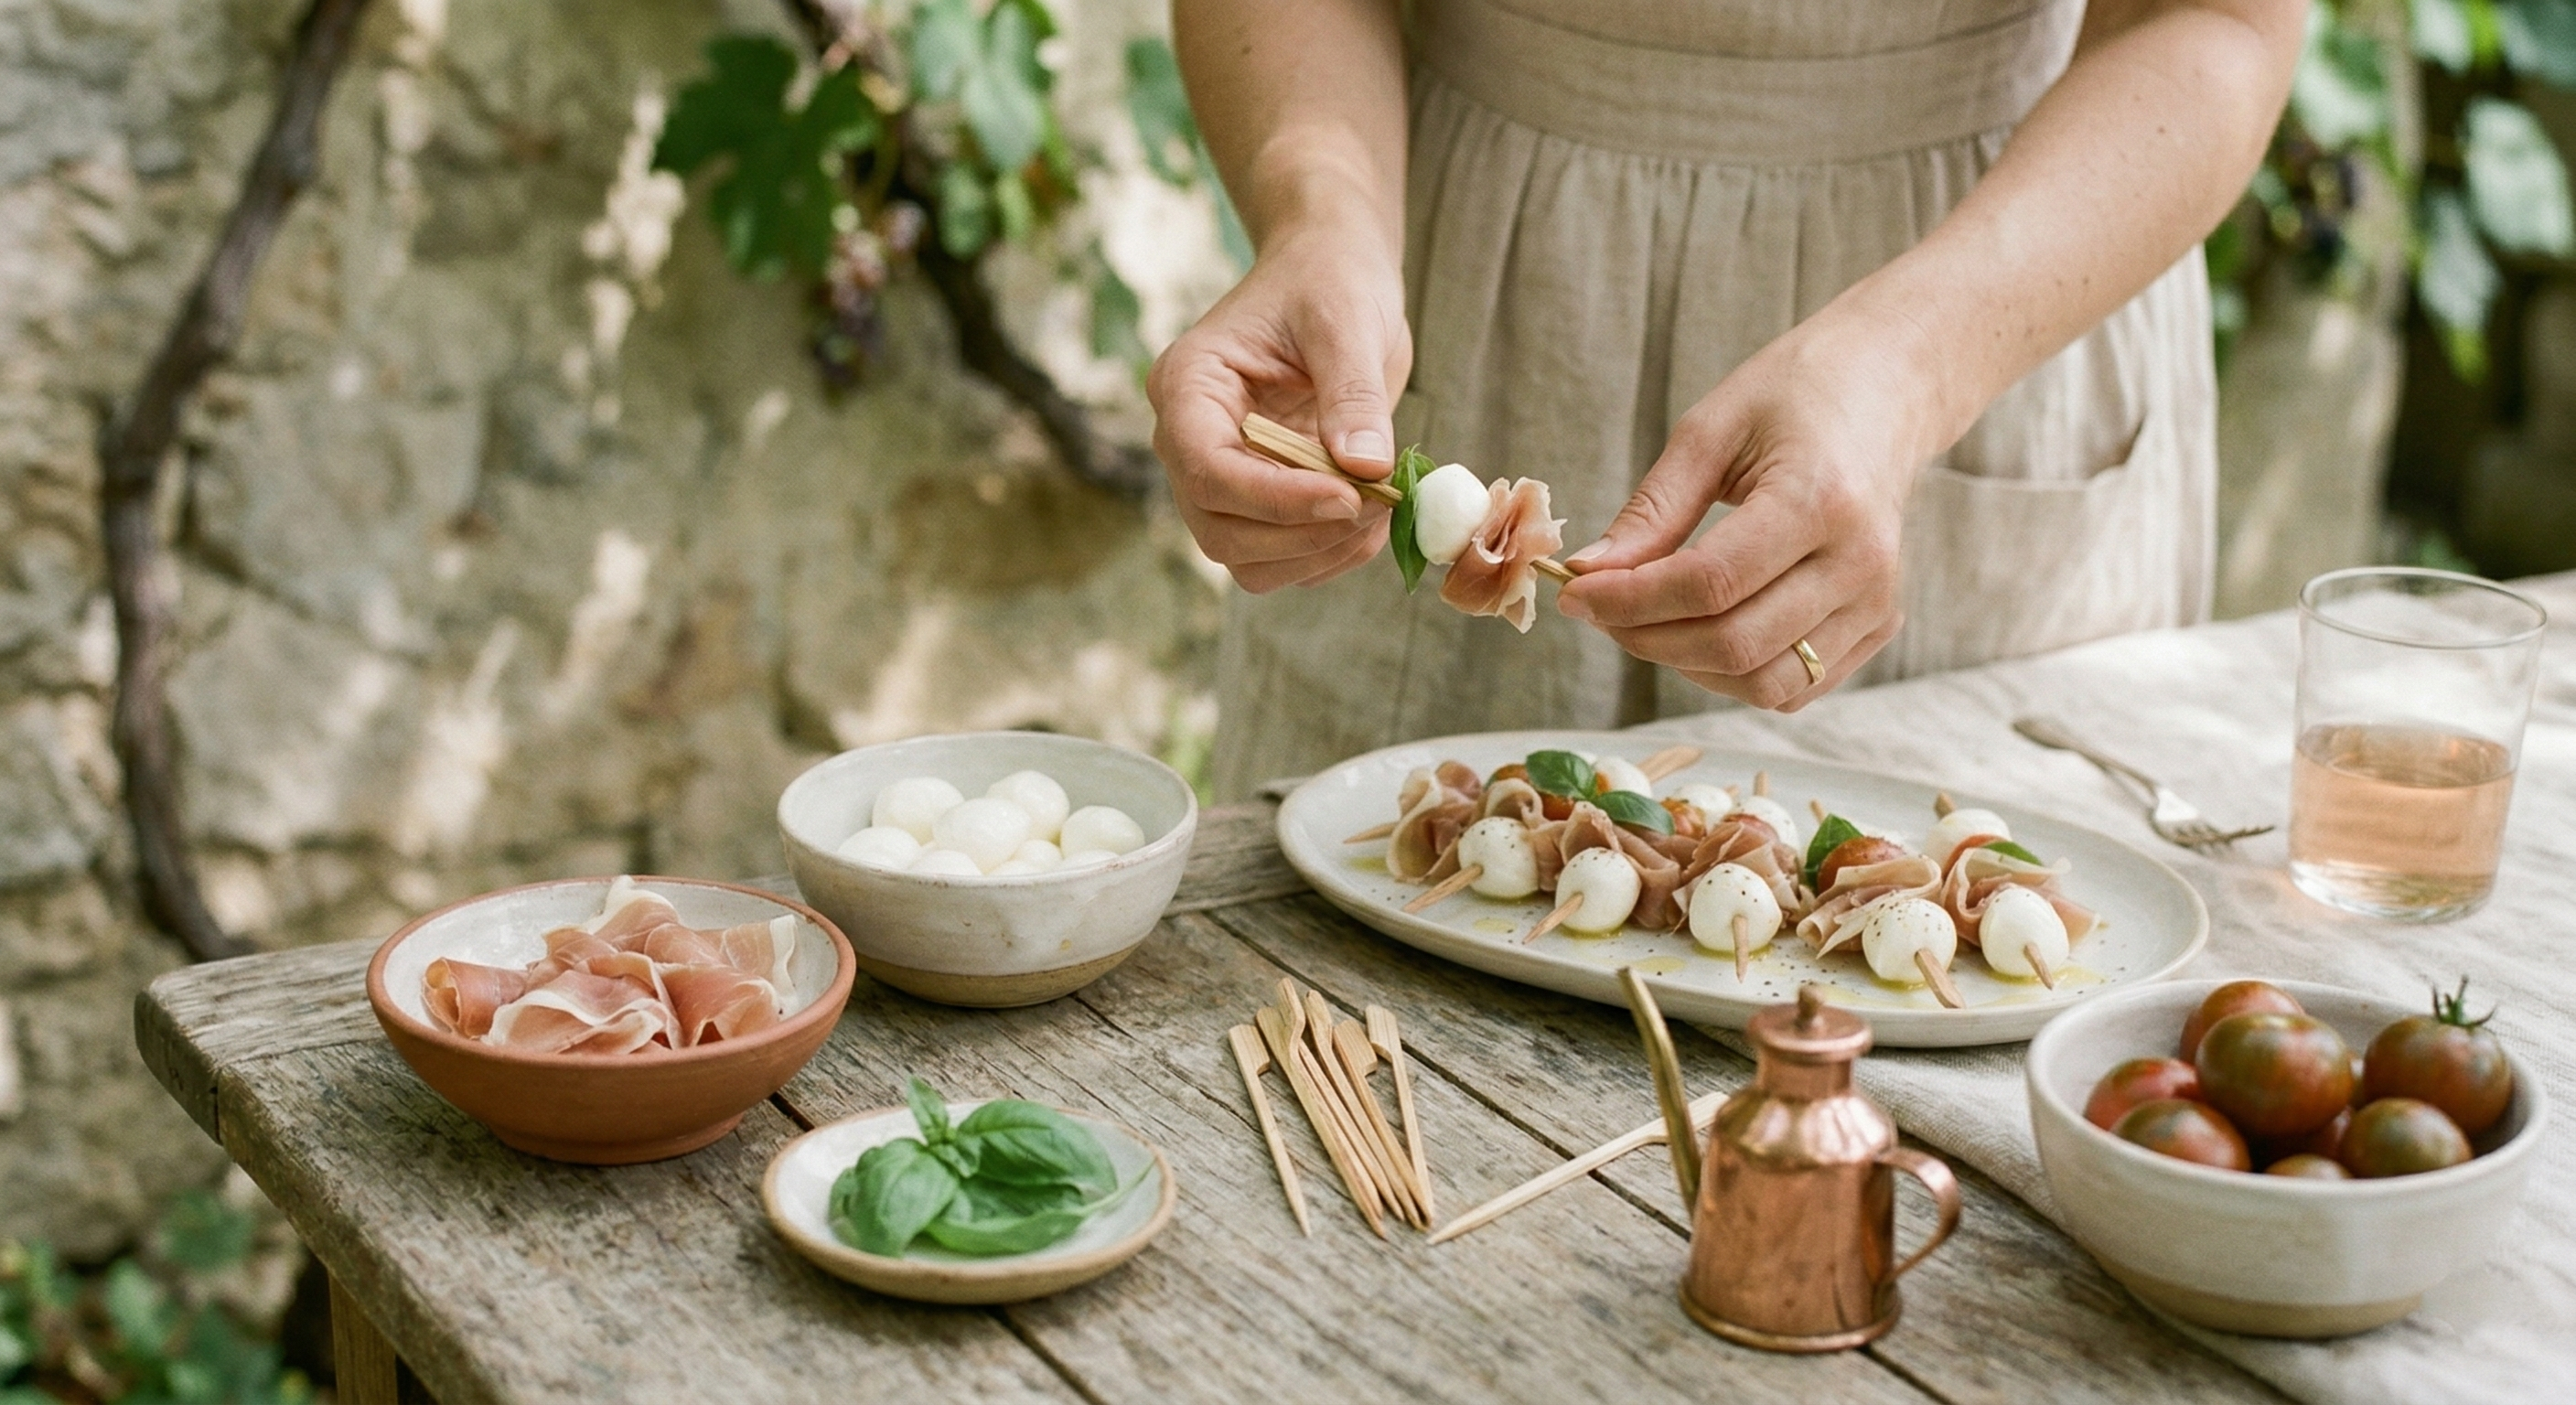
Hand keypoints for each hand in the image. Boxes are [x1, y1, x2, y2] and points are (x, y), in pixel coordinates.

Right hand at [1148, 228, 1410, 592]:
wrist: (1336, 274)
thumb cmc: (1330, 279)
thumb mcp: (1345, 320)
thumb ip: (1352, 393)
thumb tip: (1364, 468)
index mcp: (1187, 385)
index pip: (1206, 470)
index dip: (1276, 499)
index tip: (1350, 497)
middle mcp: (1190, 439)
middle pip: (1219, 530)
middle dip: (1301, 534)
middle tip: (1377, 505)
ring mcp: (1223, 474)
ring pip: (1248, 560)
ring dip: (1319, 553)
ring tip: (1383, 510)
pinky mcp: (1261, 497)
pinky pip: (1283, 558)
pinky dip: (1331, 553)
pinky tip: (1376, 514)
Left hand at [1555, 321, 1926, 709]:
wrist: (1886, 393)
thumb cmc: (1793, 398)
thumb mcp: (1709, 431)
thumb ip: (1651, 512)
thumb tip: (1588, 575)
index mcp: (1820, 500)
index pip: (1709, 584)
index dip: (1629, 601)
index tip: (1574, 594)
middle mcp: (1861, 563)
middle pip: (1735, 644)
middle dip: (1647, 638)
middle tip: (1600, 609)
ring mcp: (1877, 603)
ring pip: (1765, 683)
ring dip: (1687, 665)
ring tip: (1648, 621)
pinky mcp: (1880, 626)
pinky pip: (1794, 688)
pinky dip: (1734, 674)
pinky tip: (1702, 629)